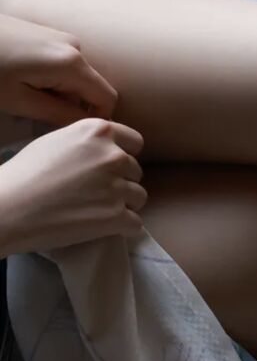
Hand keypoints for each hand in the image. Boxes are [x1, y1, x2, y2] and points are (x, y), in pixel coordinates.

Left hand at [0, 13, 117, 123]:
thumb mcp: (17, 101)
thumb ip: (56, 114)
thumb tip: (84, 125)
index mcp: (72, 64)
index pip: (107, 98)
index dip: (96, 119)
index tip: (72, 133)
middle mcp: (75, 47)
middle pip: (90, 87)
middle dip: (72, 105)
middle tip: (38, 117)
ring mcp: (61, 37)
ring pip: (75, 76)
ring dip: (59, 92)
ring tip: (24, 97)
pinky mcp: (47, 34)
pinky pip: (62, 63)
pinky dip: (51, 78)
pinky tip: (21, 80)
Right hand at [0, 119, 145, 255]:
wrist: (6, 209)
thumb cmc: (22, 175)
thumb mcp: (55, 142)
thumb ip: (87, 142)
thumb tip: (105, 149)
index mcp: (98, 132)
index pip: (134, 142)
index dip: (124, 156)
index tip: (110, 169)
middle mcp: (113, 155)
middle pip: (136, 171)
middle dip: (121, 182)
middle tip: (95, 194)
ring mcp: (116, 186)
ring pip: (139, 197)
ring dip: (124, 205)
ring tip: (96, 212)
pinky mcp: (115, 216)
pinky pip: (135, 223)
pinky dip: (122, 228)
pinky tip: (104, 228)